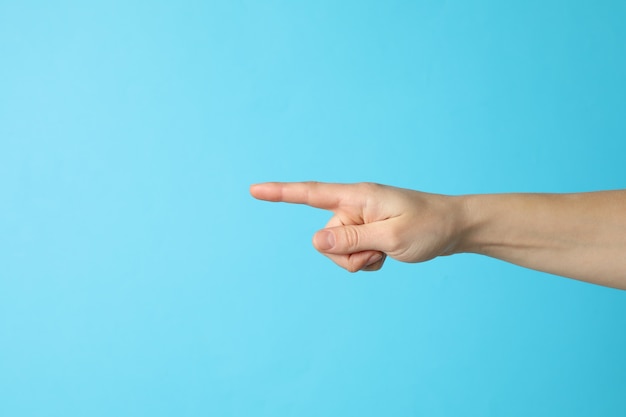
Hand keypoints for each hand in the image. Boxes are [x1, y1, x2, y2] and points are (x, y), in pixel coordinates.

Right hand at [250, 182, 465, 271]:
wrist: (454, 227)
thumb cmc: (428, 226)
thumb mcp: (390, 237)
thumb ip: (351, 239)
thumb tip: (314, 240)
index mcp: (357, 197)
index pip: (310, 193)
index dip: (280, 192)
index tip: (254, 190)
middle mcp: (353, 205)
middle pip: (325, 237)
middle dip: (347, 254)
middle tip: (378, 252)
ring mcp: (359, 219)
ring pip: (337, 250)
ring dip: (358, 259)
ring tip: (385, 253)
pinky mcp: (366, 231)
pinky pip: (351, 254)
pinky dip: (365, 260)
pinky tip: (386, 256)